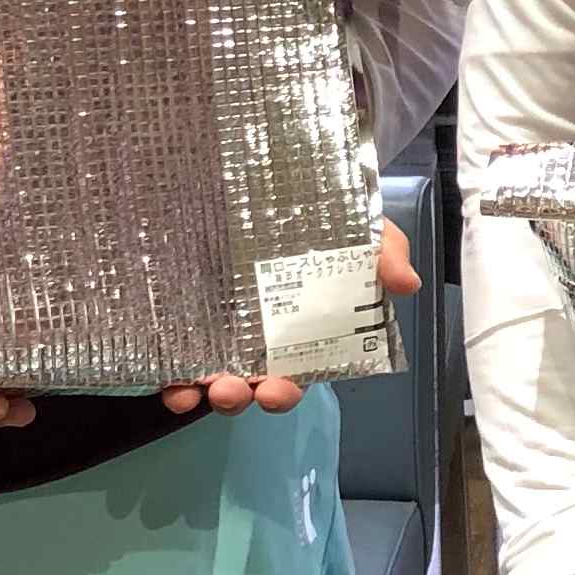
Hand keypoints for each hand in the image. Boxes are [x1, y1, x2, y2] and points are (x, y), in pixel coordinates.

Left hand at [163, 213, 419, 420]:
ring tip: (196, 392)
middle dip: (241, 397)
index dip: (284, 390)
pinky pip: (174, 353)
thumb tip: (407, 284)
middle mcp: (257, 339)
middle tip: (236, 390)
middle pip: (248, 383)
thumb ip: (386, 254)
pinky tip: (167, 380)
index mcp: (300, 332)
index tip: (276, 390)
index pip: (293, 373)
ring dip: (203, 393)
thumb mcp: (365, 230)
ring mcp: (219, 328)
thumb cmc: (327, 215)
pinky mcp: (185, 312)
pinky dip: (169, 375)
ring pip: (208, 376)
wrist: (279, 177)